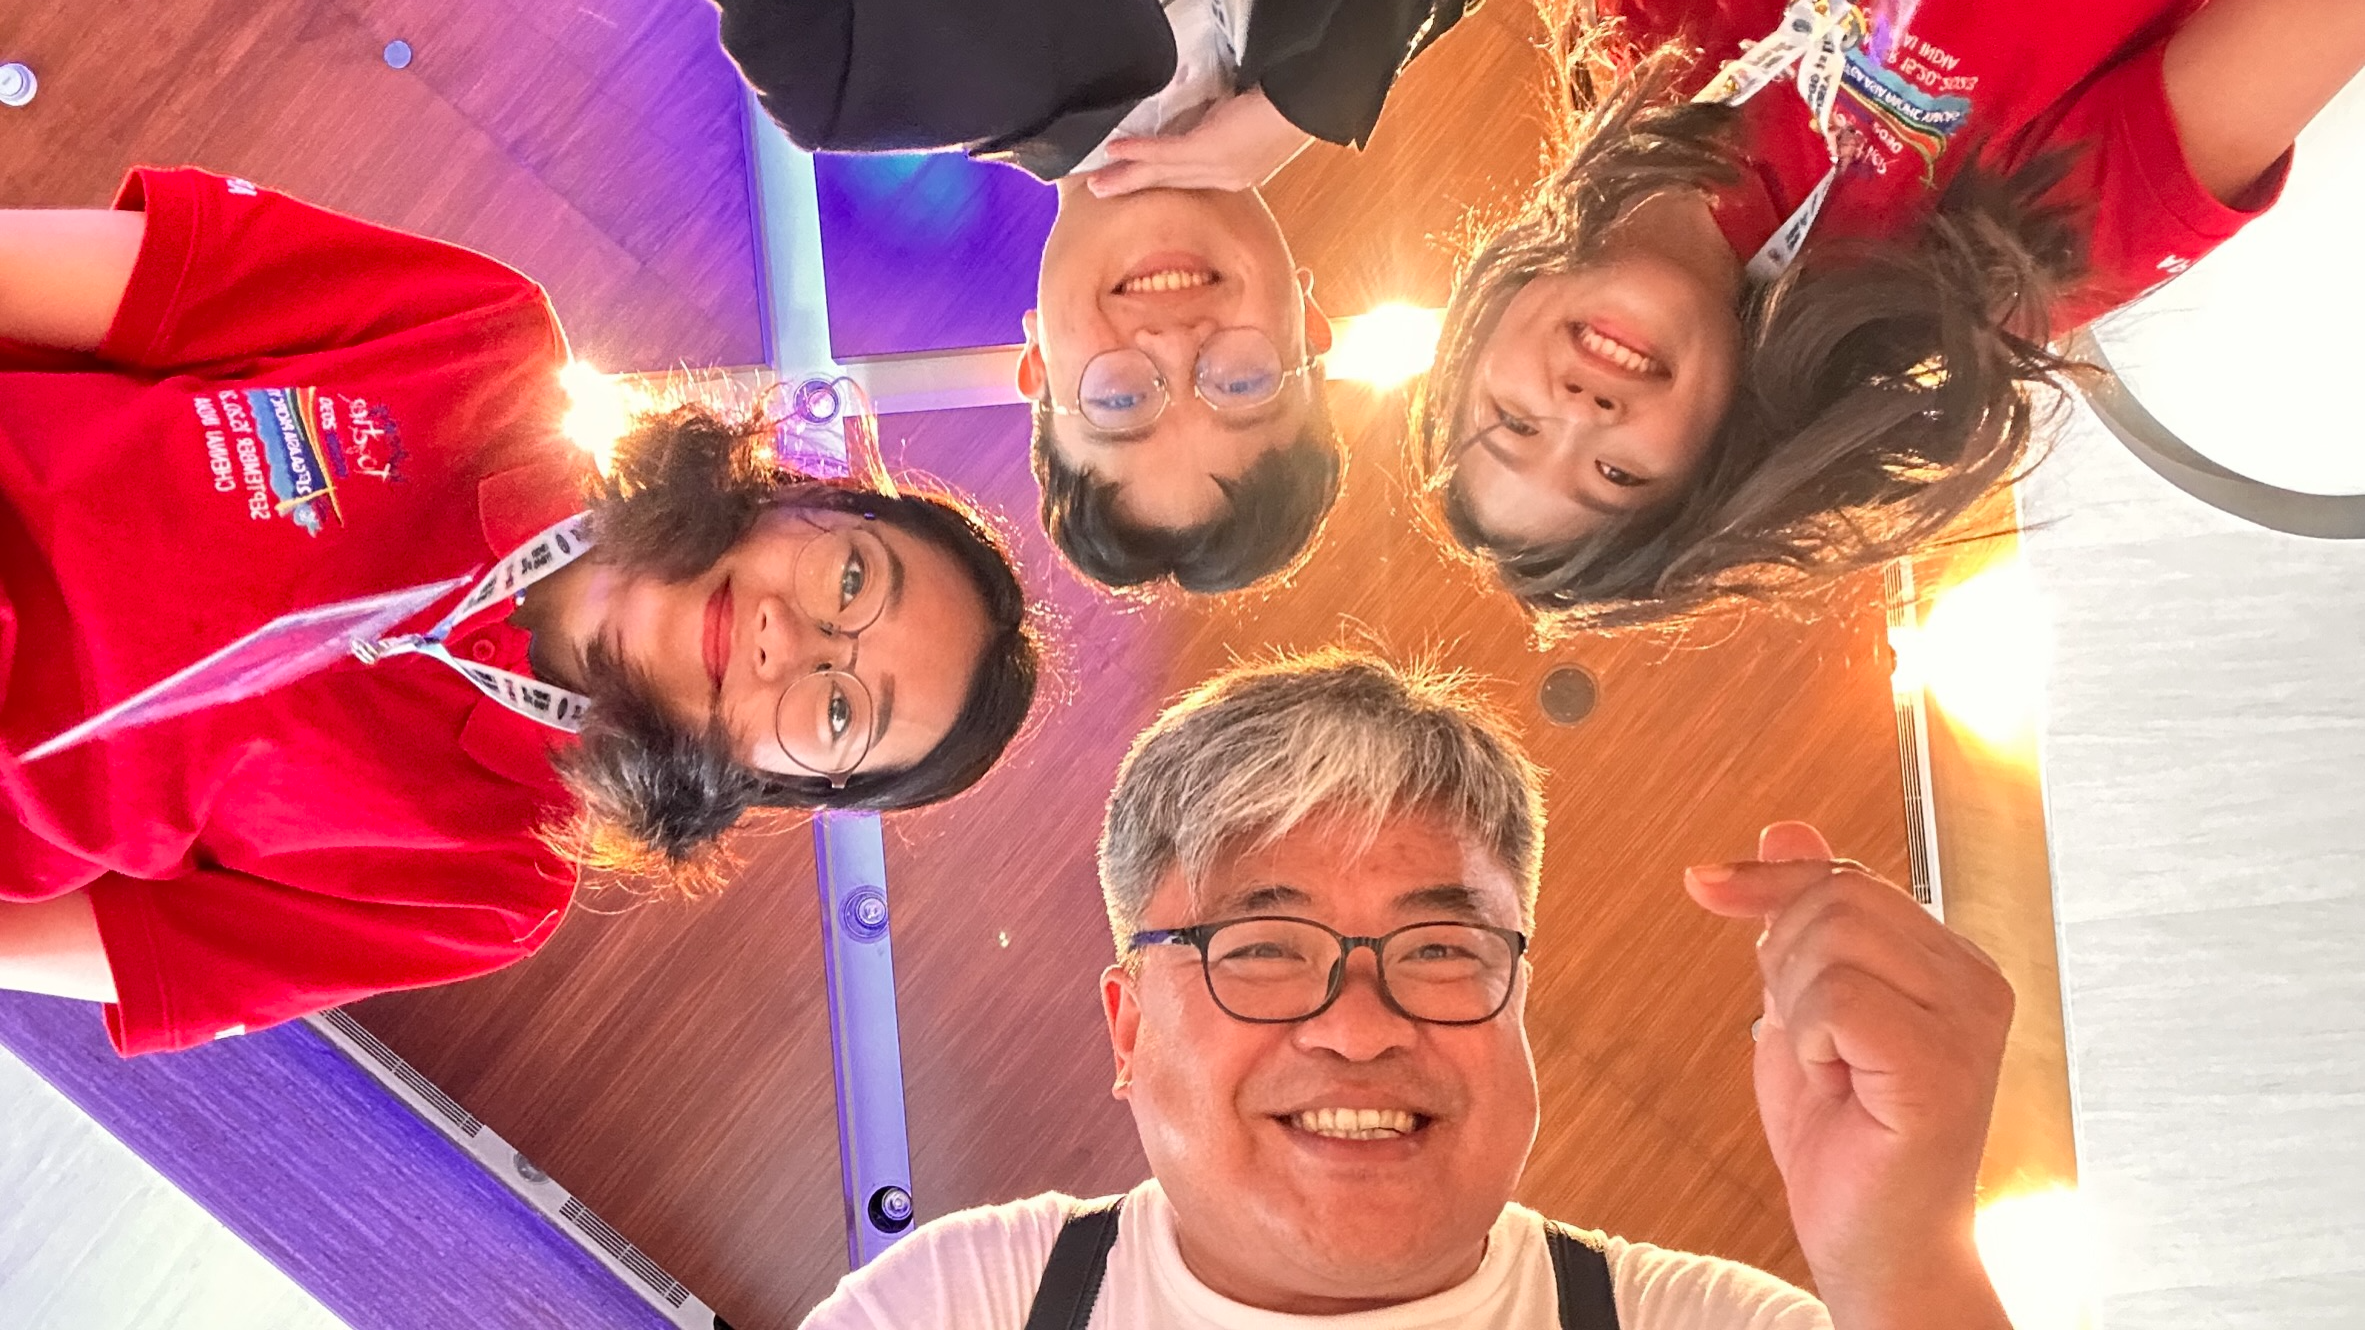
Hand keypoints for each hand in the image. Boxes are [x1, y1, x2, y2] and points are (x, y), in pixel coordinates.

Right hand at [1079, 88, 1315, 196]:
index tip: (1128, 182)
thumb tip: (1197, 119)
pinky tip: (1115, 152)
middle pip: (1168, 184)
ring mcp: (1217, 168)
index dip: (1154, 180)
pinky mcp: (1211, 150)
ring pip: (1162, 175)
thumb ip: (1219, 127)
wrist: (1304, 107)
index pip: (1187, 180)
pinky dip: (1139, 151)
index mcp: (1233, 176)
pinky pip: (1167, 153)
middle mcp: (1223, 180)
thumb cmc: (1284, 111)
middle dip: (1131, 189)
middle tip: (1100, 193)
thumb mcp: (1245, 123)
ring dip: (1126, 178)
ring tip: (1097, 184)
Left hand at [1686, 822, 2014, 1329]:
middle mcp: (1976, 981)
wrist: (1875, 1248)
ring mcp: (1970, 1021)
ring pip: (1831, 941)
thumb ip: (1802, 922)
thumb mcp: (1803, 1009)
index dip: (1770, 882)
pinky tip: (1839, 1087)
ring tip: (1830, 1069)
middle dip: (1783, 958)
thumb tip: (1783, 830)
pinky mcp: (1945, 1065)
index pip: (1848, 876)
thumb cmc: (1845, 1144)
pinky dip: (1809, 1043)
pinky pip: (1836, 1002)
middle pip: (1838, 894)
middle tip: (1806, 1038)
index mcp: (1950, 962)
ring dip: (1796, 1008)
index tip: (1706, 885)